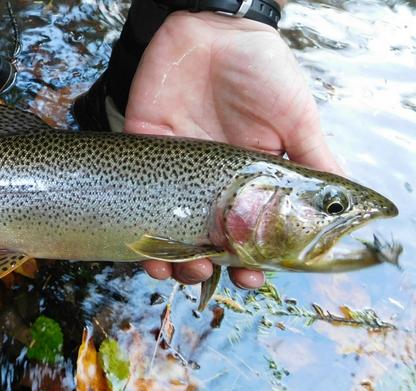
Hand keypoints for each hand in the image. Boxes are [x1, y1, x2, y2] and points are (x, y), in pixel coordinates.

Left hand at [125, 12, 341, 287]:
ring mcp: (176, 167)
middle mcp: (211, 179)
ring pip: (167, 226)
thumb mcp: (296, 118)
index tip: (250, 278)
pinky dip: (137, 226)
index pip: (248, 229)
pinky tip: (144, 249)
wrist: (214, 28)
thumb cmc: (261, 70)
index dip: (249, 258)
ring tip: (176, 268)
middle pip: (204, 236)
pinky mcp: (145, 147)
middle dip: (205, 265)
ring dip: (170, 257)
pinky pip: (135, 193)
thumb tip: (339, 210)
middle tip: (206, 272)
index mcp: (249, 176)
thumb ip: (312, 161)